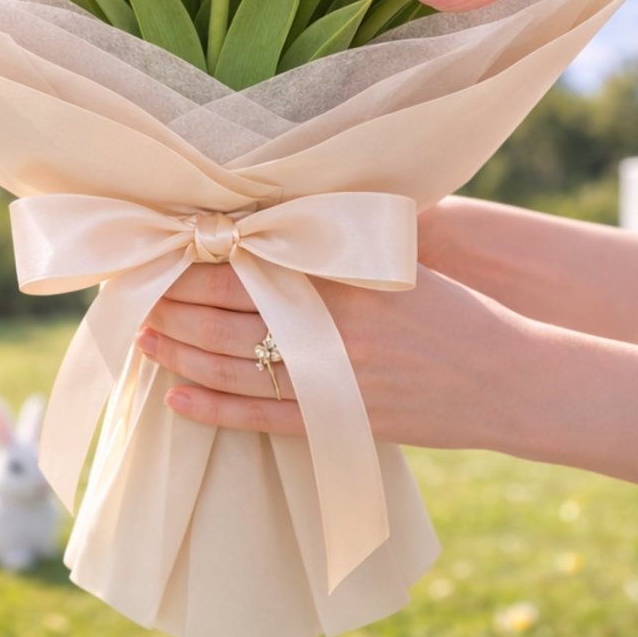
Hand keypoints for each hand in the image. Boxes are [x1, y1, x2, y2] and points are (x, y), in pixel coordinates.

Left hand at [135, 260, 535, 450]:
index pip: (246, 265)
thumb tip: (271, 213)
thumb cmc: (452, 306)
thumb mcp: (394, 261)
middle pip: (226, 314)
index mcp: (338, 281)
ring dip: (181, 353)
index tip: (161, 249)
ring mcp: (330, 381)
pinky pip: (260, 420)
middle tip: (131, 293)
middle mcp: (326, 329)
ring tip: (142, 339)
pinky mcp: (337, 423)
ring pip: (233, 367)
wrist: (507, 376)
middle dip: (174, 303)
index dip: (196, 260)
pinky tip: (176, 401)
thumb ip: (331, 242)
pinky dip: (214, 411)